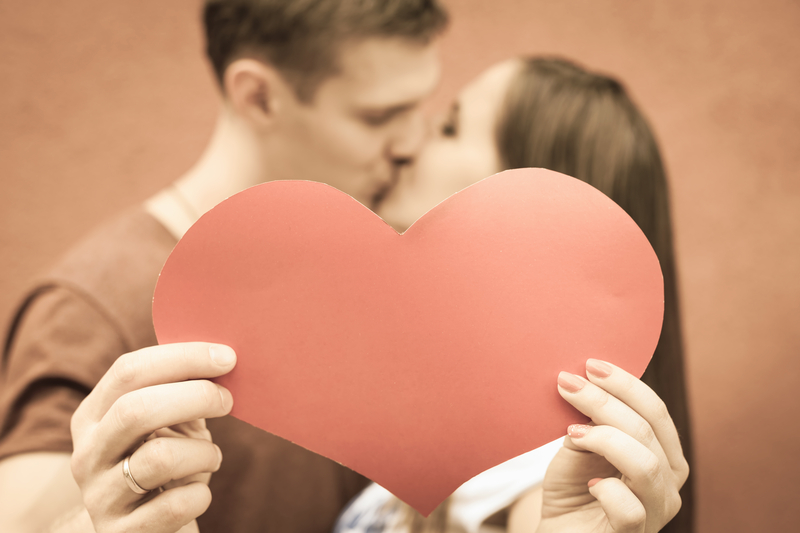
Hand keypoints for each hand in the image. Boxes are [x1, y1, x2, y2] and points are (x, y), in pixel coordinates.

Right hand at [69, 343, 235, 532]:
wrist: (142, 531)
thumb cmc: (166, 465)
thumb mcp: (166, 425)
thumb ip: (181, 392)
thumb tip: (222, 358)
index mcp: (92, 416)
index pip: (128, 371)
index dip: (182, 358)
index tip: (227, 357)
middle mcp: (86, 454)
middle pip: (136, 410)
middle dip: (195, 397)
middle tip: (228, 400)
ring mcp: (99, 497)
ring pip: (159, 459)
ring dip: (203, 452)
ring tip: (211, 457)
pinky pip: (174, 506)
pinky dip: (199, 495)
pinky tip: (198, 492)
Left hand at [536, 360, 688, 532]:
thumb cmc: (572, 490)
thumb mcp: (579, 447)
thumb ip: (590, 420)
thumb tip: (582, 385)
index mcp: (664, 455)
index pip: (655, 412)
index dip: (625, 384)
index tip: (590, 365)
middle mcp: (669, 483)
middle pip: (648, 430)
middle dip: (605, 401)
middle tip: (568, 384)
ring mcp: (656, 512)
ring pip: (645, 463)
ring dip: (604, 438)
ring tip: (572, 432)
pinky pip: (630, 508)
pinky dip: (607, 490)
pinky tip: (588, 484)